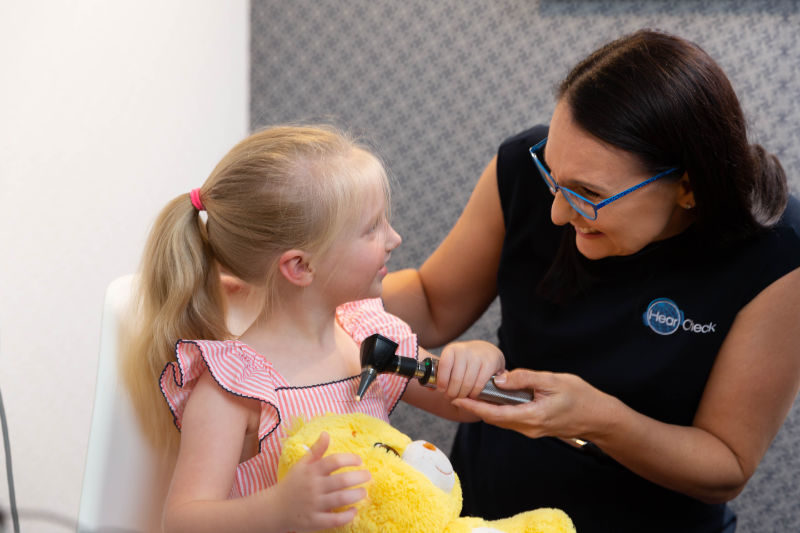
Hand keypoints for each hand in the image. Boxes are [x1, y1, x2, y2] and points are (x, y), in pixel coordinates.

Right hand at [273, 431, 370, 531]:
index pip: (334, 461)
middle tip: (368, 476)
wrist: (274, 508)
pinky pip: (334, 520)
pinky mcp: (314, 521)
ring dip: (357, 495)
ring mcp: (314, 505)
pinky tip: (354, 511)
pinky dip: (347, 516)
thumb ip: (316, 450)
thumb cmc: (292, 483)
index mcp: (311, 471)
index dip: (350, 459)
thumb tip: (326, 433)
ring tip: (364, 493)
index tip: (359, 461)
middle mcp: (313, 487)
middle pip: (341, 480)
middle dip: (359, 477)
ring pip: (341, 499)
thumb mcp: (302, 464)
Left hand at [435, 340, 505, 399]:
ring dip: (463, 395)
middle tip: (451, 398)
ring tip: (460, 398)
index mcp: (452, 349)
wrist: (485, 351)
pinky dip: (474, 393)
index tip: (442, 390)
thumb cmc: (464, 360)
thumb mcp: (451, 362)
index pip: (444, 366)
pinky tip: (472, 395)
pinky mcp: (490, 363)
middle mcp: (465, 351)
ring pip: (468, 383)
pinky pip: (479, 384)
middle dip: (452, 392)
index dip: (442, 381)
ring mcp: (478, 356)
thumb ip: (440, 374)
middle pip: (456, 379)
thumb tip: (430, 387)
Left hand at [451, 368, 612, 440]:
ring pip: (502, 421)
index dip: (474, 406)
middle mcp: (529, 428)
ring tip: (471, 395)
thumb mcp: (552, 380)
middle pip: (494, 419)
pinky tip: (495, 399)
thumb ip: (525, 379)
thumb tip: (499, 379)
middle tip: (457, 394)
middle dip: (475, 408)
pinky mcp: (536, 428)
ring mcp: (532, 430)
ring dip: (486, 410)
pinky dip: (499, 411)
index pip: (495, 413)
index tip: (457, 399)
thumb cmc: (580, 396)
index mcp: (532, 416)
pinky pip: (512, 420)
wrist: (600, 418)